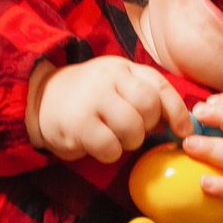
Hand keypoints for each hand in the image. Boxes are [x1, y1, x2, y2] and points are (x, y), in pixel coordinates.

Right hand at [28, 57, 192, 161]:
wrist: (40, 98)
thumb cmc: (90, 98)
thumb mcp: (118, 87)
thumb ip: (148, 98)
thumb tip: (181, 124)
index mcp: (123, 68)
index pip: (160, 86)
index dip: (178, 112)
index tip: (182, 131)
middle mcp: (108, 78)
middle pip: (149, 107)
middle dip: (147, 126)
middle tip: (133, 130)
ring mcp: (92, 99)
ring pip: (132, 128)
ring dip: (128, 142)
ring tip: (114, 137)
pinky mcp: (77, 123)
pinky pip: (110, 147)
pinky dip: (110, 153)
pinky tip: (99, 145)